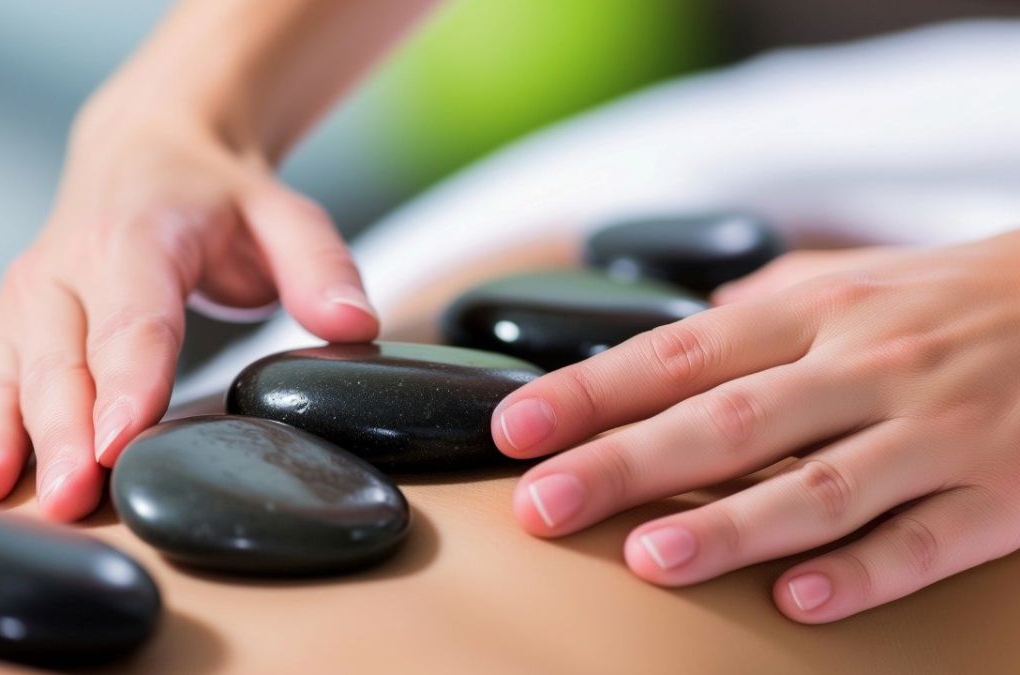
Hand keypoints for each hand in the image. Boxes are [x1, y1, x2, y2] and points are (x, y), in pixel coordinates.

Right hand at [0, 76, 377, 520]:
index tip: (119, 440)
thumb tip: (355, 324)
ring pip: (4, 374)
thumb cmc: (218, 197)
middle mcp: (66, 267)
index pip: (134, 317)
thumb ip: (320, 263)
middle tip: (69, 496)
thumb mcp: (283, 213)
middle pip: (62, 359)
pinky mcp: (8, 327)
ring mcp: (27, 299)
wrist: (144, 153)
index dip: (126, 380)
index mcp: (136, 237)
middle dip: (60, 432)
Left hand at [493, 234, 1019, 622]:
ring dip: (729, 526)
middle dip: (623, 465)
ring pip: (818, 486)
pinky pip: (925, 540)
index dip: (590, 392)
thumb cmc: (950, 294)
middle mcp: (865, 364)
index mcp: (815, 311)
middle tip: (540, 505)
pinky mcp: (1003, 491)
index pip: (679, 354)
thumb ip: (761, 302)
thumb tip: (673, 327)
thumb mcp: (850, 276)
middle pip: (725, 421)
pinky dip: (863, 570)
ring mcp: (936, 429)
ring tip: (649, 559)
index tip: (516, 428)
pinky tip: (799, 600)